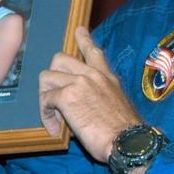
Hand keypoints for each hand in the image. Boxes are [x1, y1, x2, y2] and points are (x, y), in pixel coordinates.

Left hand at [38, 27, 139, 161]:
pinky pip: (45, 99)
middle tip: (53, 97)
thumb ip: (97, 98)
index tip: (79, 30)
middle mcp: (93, 75)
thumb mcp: (115, 106)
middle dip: (52, 76)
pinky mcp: (67, 96)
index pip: (94, 52)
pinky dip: (46, 115)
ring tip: (53, 114)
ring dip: (45, 96)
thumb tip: (79, 108)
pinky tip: (54, 128)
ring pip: (46, 76)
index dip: (84, 40)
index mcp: (107, 77)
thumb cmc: (124, 133)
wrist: (128, 142)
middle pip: (60, 59)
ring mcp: (79, 83)